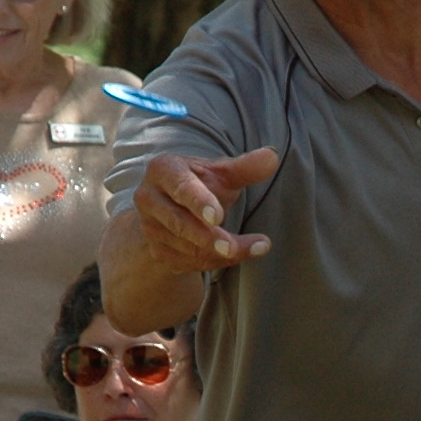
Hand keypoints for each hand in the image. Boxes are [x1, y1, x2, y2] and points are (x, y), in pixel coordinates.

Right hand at [131, 151, 278, 272]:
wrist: (175, 207)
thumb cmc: (202, 184)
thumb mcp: (223, 173)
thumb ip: (246, 167)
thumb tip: (272, 157)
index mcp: (163, 169)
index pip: (181, 187)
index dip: (199, 202)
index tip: (218, 217)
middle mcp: (148, 198)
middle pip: (180, 222)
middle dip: (208, 237)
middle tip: (233, 248)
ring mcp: (150, 227)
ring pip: (186, 247)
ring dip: (221, 253)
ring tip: (257, 246)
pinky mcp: (156, 250)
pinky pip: (187, 263)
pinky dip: (215, 262)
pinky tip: (236, 254)